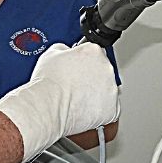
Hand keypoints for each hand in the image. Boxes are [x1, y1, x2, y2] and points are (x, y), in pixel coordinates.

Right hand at [0, 43, 120, 162]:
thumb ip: (65, 50)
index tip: (78, 71)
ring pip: (107, 92)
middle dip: (92, 79)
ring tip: (78, 101)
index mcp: (94, 52)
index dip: (84, 64)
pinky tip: (85, 111)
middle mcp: (106, 68)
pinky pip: (110, 110)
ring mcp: (111, 89)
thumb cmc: (48, 83)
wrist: (48, 106)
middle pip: (103, 73)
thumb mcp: (51, 54)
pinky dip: (100, 112)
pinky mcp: (112, 109)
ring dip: (97, 95)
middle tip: (76, 87)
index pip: (95, 54)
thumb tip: (66, 53)